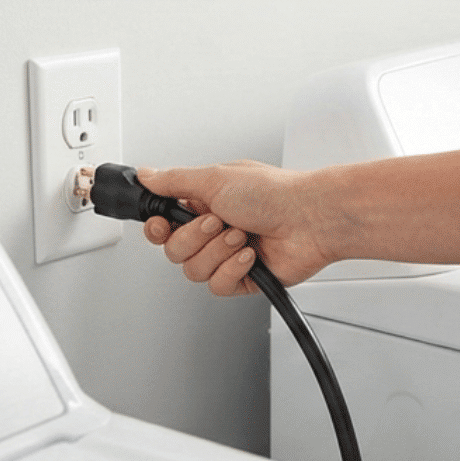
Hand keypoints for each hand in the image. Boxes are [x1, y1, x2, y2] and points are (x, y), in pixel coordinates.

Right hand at [140, 161, 334, 295]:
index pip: (164, 225)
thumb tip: (147, 174)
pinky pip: (218, 286)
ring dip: (217, 251)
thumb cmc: (276, 192)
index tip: (163, 225)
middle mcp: (216, 229)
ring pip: (194, 270)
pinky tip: (251, 255)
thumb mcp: (216, 178)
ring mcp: (229, 255)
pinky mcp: (244, 278)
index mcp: (206, 203)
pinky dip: (233, 269)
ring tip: (243, 235)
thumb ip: (175, 180)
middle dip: (195, 237)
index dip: (158, 229)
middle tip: (219, 220)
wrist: (313, 218)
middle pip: (174, 251)